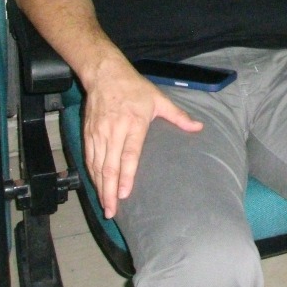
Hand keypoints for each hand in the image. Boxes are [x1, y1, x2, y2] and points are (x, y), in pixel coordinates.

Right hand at [82, 59, 203, 217]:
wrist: (106, 75)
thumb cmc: (135, 88)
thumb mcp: (159, 99)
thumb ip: (178, 116)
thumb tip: (198, 127)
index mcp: (134, 123)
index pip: (128, 155)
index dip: (125, 176)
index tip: (124, 194)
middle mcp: (114, 131)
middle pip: (110, 166)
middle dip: (109, 191)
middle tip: (112, 211)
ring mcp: (99, 133)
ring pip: (97, 166)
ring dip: (100, 187)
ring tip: (105, 206)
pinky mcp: (88, 133)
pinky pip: (89, 159)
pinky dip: (92, 175)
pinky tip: (97, 187)